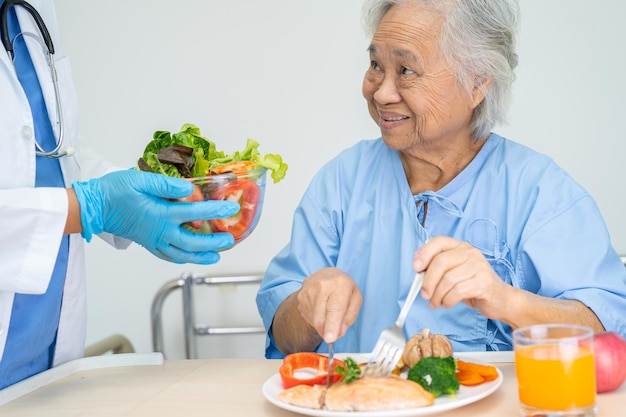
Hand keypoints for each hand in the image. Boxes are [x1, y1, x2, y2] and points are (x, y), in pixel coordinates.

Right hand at [72, 170, 239, 263]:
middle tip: (229, 240)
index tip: (230, 208)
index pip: (195, 213)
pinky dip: (182, 258)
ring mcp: (153, 240)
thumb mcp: (140, 180)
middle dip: (213, 242)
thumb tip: (190, 189)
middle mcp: (159, 231)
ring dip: (200, 256)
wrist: (92, 207)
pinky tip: (189, 257)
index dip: (216, 210)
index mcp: (160, 214)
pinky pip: (168, 255)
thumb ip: (167, 185)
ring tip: (216, 256)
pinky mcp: (147, 243)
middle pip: (193, 242)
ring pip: (182, 254)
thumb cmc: (114, 190)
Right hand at [297, 268, 362, 343]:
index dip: (332, 325)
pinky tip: (322, 310)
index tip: (330, 339)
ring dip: (323, 324)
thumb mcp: (356, 299)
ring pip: (314, 320)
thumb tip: (339, 333)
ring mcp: (308, 291)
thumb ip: (350, 317)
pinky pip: (309, 317)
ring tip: (329, 313)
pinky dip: (316, 319)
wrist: (327, 275)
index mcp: (339, 284)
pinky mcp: (300, 296)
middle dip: (327, 331)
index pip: (335, 308)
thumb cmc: (345, 289)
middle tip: (334, 335)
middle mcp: (321, 285)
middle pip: (321, 318)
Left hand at [414, 236, 511, 319]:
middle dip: (428, 281)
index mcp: (460, 247)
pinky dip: (448, 300)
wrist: (500, 299)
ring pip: (448, 279)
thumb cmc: (473, 285)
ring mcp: (479, 267)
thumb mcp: (453, 273)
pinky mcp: (484, 283)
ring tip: (435, 303)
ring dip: (437, 295)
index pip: (438, 241)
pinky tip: (447, 303)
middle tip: (424, 294)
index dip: (424, 253)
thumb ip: (438, 269)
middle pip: (441, 262)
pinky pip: (458, 291)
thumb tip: (418, 272)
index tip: (416, 268)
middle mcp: (470, 253)